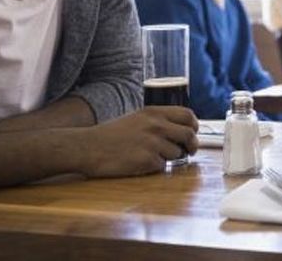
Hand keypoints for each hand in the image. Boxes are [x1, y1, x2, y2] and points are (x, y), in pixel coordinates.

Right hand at [75, 107, 198, 177]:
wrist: (88, 147)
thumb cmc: (111, 135)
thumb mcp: (137, 119)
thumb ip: (158, 121)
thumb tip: (181, 130)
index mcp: (154, 112)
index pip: (188, 115)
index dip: (193, 126)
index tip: (192, 133)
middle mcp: (156, 125)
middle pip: (189, 135)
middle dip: (192, 146)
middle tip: (189, 152)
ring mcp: (152, 143)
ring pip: (177, 153)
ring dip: (170, 158)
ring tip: (153, 157)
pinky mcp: (146, 160)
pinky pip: (162, 166)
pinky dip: (155, 168)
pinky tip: (141, 164)